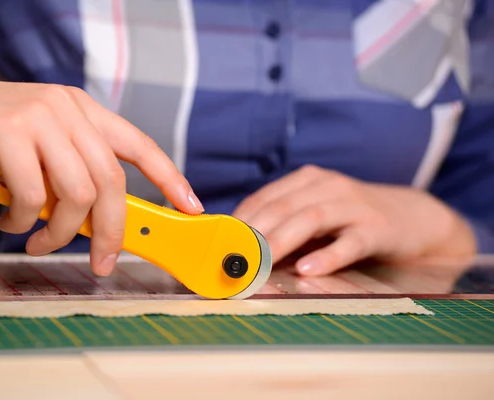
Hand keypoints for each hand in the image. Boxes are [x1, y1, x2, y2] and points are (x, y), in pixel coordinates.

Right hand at [0, 62, 203, 274]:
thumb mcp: (40, 150)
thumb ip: (70, 175)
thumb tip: (98, 222)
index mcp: (83, 111)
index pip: (139, 145)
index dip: (170, 178)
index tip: (190, 206)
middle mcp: (68, 109)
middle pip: (111, 180)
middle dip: (111, 231)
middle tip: (102, 261)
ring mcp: (39, 116)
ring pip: (77, 192)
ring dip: (60, 232)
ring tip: (37, 240)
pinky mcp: (7, 130)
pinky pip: (33, 194)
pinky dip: (24, 220)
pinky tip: (8, 220)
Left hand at [233, 165, 475, 275]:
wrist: (413, 217)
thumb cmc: (353, 218)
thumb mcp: (317, 213)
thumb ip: (286, 223)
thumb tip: (242, 248)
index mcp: (308, 181)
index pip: (265, 198)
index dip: (240, 219)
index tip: (220, 241)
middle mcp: (328, 187)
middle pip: (283, 207)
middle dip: (253, 232)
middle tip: (232, 256)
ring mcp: (353, 206)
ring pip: (310, 219)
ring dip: (281, 241)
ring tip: (260, 261)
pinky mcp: (376, 229)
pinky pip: (349, 242)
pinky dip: (327, 256)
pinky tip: (308, 270)